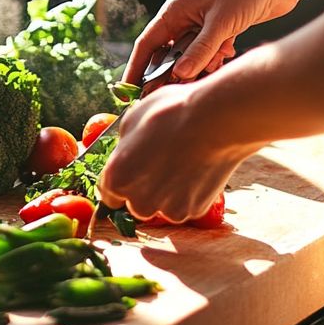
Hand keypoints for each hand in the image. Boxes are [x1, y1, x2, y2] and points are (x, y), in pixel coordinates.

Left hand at [96, 79, 259, 222]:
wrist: (214, 121)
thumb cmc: (170, 114)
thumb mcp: (131, 120)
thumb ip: (124, 147)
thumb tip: (127, 152)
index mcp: (117, 179)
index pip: (109, 193)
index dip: (121, 180)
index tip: (133, 171)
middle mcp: (138, 201)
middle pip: (135, 203)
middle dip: (144, 188)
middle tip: (161, 162)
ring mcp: (168, 209)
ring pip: (162, 205)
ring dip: (167, 192)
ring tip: (182, 163)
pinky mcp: (194, 210)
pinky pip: (186, 204)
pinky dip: (190, 193)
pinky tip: (197, 169)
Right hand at [125, 0, 296, 84]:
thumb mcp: (221, 24)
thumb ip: (200, 51)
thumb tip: (180, 75)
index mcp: (175, 9)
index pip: (147, 43)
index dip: (137, 68)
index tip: (130, 91)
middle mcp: (185, 16)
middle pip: (167, 52)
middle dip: (170, 74)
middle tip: (173, 95)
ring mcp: (203, 22)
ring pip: (190, 55)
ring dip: (198, 66)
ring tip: (211, 69)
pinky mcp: (222, 28)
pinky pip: (208, 51)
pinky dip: (214, 59)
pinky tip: (227, 55)